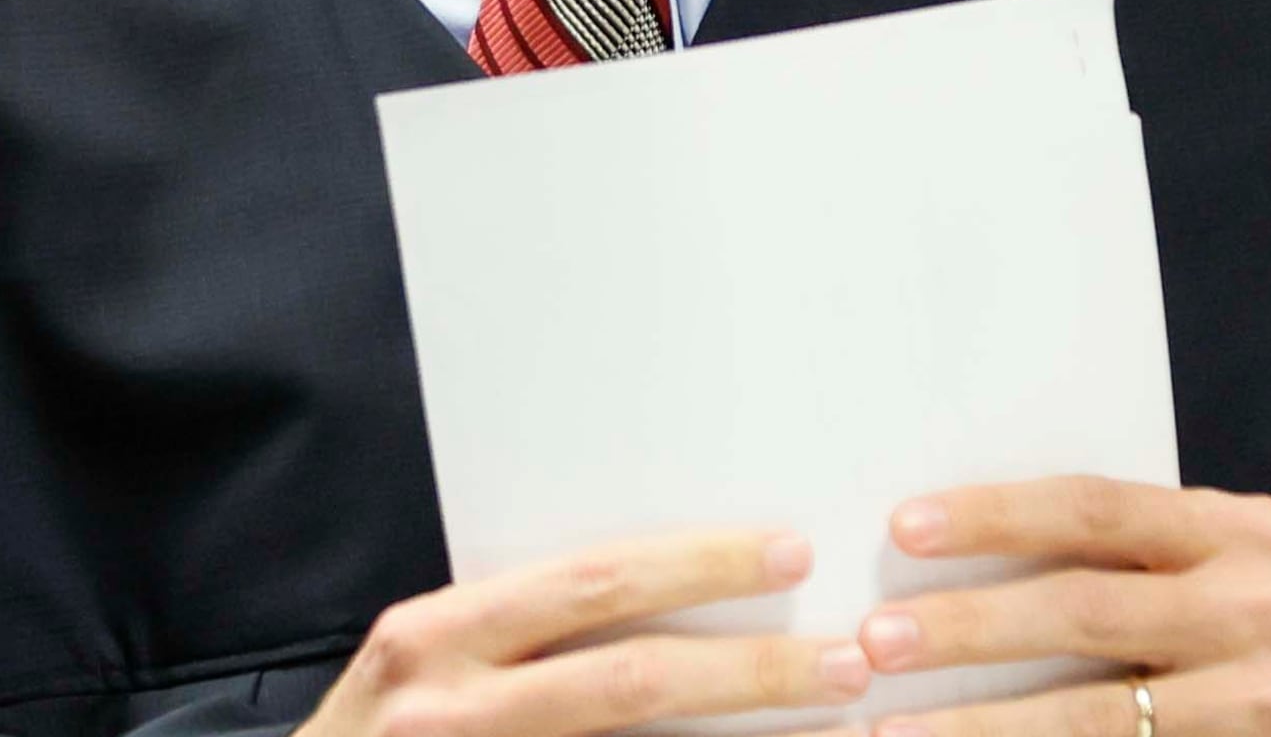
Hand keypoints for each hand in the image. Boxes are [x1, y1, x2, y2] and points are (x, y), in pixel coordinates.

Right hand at [302, 528, 872, 736]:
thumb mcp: (419, 668)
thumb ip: (516, 627)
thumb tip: (659, 584)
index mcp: (434, 638)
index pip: (591, 583)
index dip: (699, 567)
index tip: (791, 551)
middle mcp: (448, 708)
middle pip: (632, 683)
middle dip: (752, 671)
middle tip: (851, 658)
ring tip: (842, 731)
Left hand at [855, 480, 1270, 736]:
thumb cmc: (1249, 632)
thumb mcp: (1213, 569)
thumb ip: (1125, 555)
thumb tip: (945, 547)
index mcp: (1237, 530)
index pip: (1096, 510)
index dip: (996, 518)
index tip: (904, 530)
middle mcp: (1262, 604)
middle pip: (1086, 611)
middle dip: (970, 629)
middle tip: (875, 642)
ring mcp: (1267, 699)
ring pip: (1098, 718)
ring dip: (983, 729)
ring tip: (893, 735)